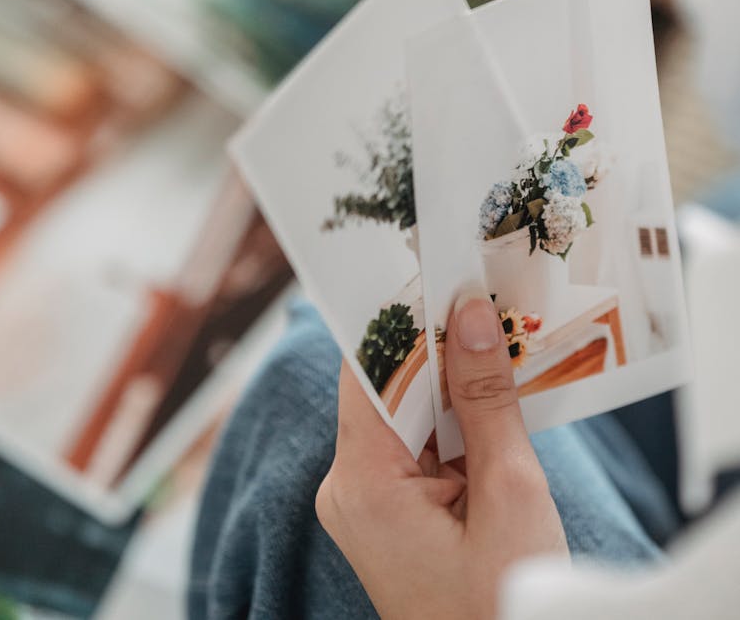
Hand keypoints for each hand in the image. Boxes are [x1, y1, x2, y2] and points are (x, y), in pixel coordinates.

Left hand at [316, 287, 567, 619]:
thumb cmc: (501, 605)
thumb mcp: (509, 493)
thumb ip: (485, 400)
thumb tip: (467, 314)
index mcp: (363, 483)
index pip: (369, 371)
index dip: (405, 320)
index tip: (442, 274)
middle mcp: (350, 486)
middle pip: (388, 385)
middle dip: (441, 346)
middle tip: (486, 299)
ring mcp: (369, 501)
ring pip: (407, 411)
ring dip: (454, 382)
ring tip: (499, 340)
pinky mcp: (393, 511)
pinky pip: (419, 443)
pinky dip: (455, 419)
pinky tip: (495, 395)